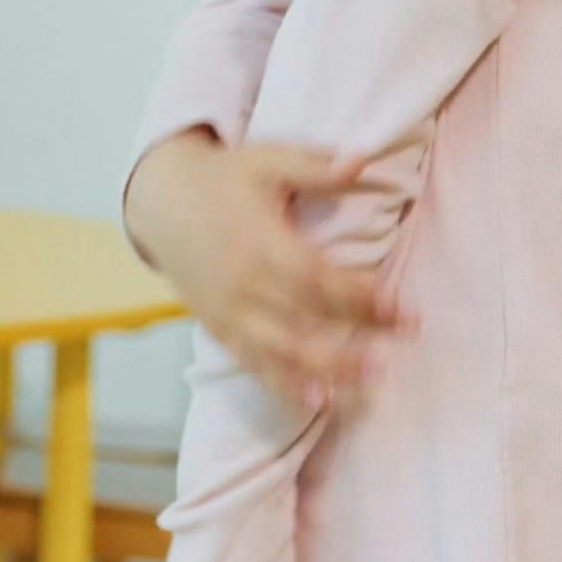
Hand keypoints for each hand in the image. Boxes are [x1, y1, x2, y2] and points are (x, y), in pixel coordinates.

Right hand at [122, 132, 414, 413]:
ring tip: (366, 389)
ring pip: (279, 352)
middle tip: (392, 359)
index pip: (318, 279)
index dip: (361, 299)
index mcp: (259, 242)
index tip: (401, 312)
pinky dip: (282, 387)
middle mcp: (243, 284)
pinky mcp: (219, 329)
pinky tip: (316, 404)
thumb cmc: (223, 178)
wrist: (160, 202)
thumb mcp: (267, 160)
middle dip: (350, 345)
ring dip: (323, 374)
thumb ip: (315, 166)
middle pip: (303, 322)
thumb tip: (362, 158)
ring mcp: (229, 312)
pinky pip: (252, 364)